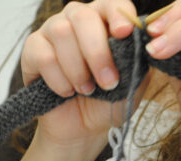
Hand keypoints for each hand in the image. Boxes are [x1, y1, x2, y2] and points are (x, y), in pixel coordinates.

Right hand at [20, 0, 149, 160]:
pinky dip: (59, 79)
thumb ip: (140, 58)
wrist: (83, 128)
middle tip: (108, 82)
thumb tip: (147, 40)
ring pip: (62, 33)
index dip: (119, 15)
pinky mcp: (32, 50)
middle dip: (97, 52)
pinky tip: (67, 92)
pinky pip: (44, 56)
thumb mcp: (134, 82)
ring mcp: (52, 32)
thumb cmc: (109, 101)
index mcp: (105, 22)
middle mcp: (77, 20)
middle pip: (83, 16)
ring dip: (78, 68)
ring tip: (87, 90)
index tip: (124, 33)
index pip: (112, 4)